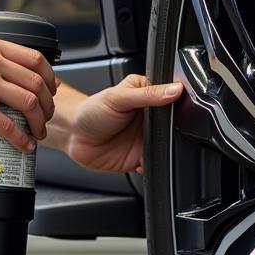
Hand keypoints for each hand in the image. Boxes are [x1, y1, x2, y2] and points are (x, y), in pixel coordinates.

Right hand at [0, 37, 56, 152]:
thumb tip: (20, 77)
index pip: (35, 58)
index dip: (50, 78)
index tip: (52, 91)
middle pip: (37, 82)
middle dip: (48, 104)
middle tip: (46, 117)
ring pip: (28, 103)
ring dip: (39, 122)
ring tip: (37, 131)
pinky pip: (10, 126)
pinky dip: (22, 139)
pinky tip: (24, 145)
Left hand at [66, 74, 181, 172]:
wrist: (73, 135)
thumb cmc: (91, 111)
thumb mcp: (118, 97)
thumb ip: (147, 94)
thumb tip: (174, 89)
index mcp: (147, 96)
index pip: (172, 99)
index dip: (179, 106)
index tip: (181, 112)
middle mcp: (149, 118)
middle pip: (174, 127)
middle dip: (175, 133)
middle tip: (166, 134)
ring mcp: (146, 138)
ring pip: (167, 147)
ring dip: (166, 151)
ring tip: (154, 148)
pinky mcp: (140, 157)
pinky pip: (155, 164)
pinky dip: (155, 166)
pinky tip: (145, 161)